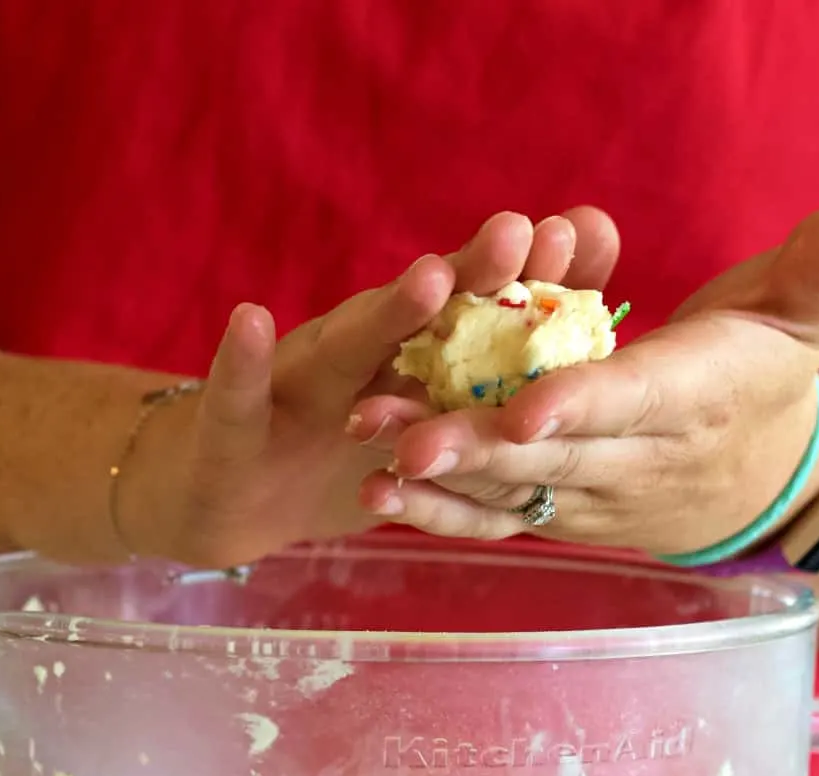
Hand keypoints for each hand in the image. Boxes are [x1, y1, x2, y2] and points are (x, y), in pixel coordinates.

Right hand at [124, 208, 619, 565]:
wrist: (233, 498)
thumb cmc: (334, 454)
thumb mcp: (413, 428)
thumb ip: (472, 387)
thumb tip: (571, 354)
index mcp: (405, 365)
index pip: (473, 316)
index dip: (527, 281)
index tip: (586, 236)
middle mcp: (356, 360)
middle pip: (418, 317)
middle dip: (472, 275)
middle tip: (523, 235)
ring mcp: (296, 386)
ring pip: (340, 347)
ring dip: (383, 313)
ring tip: (428, 280)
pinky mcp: (232, 426)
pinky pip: (236, 398)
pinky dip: (241, 364)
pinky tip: (248, 321)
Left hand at [350, 203, 818, 553]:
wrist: (756, 476)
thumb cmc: (766, 375)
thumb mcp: (810, 311)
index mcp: (691, 400)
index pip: (634, 403)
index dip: (581, 405)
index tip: (525, 410)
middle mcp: (636, 460)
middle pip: (554, 457)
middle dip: (480, 449)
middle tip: (407, 437)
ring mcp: (591, 496)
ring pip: (515, 494)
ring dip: (442, 481)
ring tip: (374, 464)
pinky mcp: (560, 515)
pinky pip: (500, 519)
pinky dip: (445, 510)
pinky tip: (385, 496)